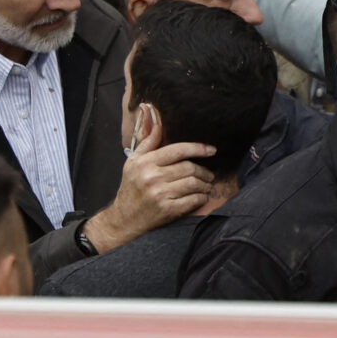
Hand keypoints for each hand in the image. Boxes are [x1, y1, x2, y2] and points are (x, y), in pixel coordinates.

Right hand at [83, 125, 214, 252]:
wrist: (124, 218)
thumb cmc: (131, 187)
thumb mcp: (133, 161)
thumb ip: (148, 141)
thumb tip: (156, 119)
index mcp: (145, 162)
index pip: (178, 150)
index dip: (198, 148)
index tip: (211, 150)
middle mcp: (153, 177)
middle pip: (189, 168)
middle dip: (204, 171)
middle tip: (209, 174)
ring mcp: (161, 194)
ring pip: (194, 184)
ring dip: (205, 184)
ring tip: (207, 185)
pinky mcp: (167, 210)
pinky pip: (193, 200)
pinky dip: (201, 197)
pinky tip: (202, 196)